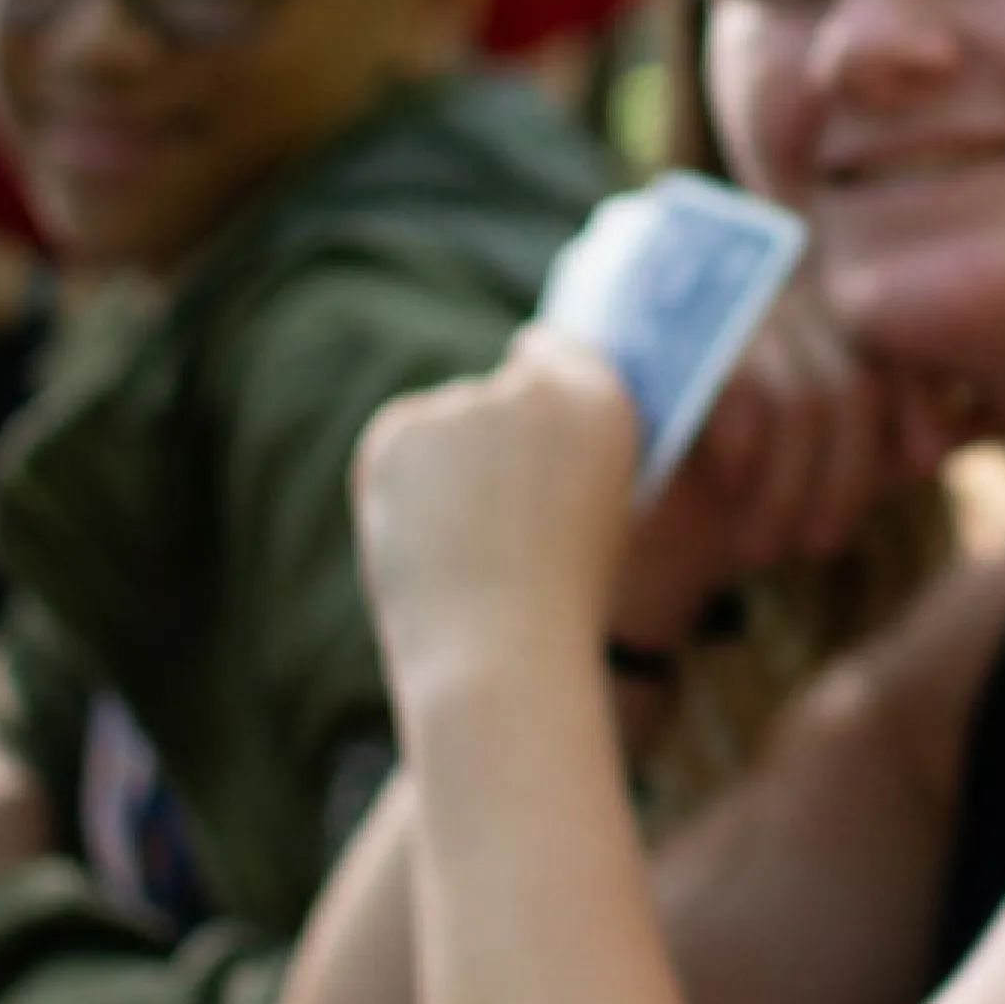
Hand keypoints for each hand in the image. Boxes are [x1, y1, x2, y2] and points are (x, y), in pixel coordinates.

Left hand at [352, 326, 646, 671]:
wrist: (499, 653)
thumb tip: (515, 432)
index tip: (519, 385)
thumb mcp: (597, 513)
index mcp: (604, 404)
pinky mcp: (400, 427)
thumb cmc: (559, 606)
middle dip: (485, 435)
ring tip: (463, 545)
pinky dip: (402, 482)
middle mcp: (537, 387)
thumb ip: (562, 453)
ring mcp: (464, 402)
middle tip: (489, 516)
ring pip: (445, 422)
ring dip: (444, 462)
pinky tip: (426, 537)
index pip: (560, 351)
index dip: (535, 370)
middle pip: (497, 391)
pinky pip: (400, 444)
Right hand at [607, 291, 965, 653]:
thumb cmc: (737, 506)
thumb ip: (897, 438)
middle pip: (850, 375)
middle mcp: (756, 288)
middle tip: (821, 543)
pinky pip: (746, 390)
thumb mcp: (830, 470)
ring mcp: (705, 305)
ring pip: (807, 395)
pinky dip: (752, 455)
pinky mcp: (661, 334)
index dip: (916, 396)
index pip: (883, 337)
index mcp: (802, 306)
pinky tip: (734, 491)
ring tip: (770, 545)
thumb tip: (989, 419)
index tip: (926, 464)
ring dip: (796, 488)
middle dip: (847, 474)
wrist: (623, 538)